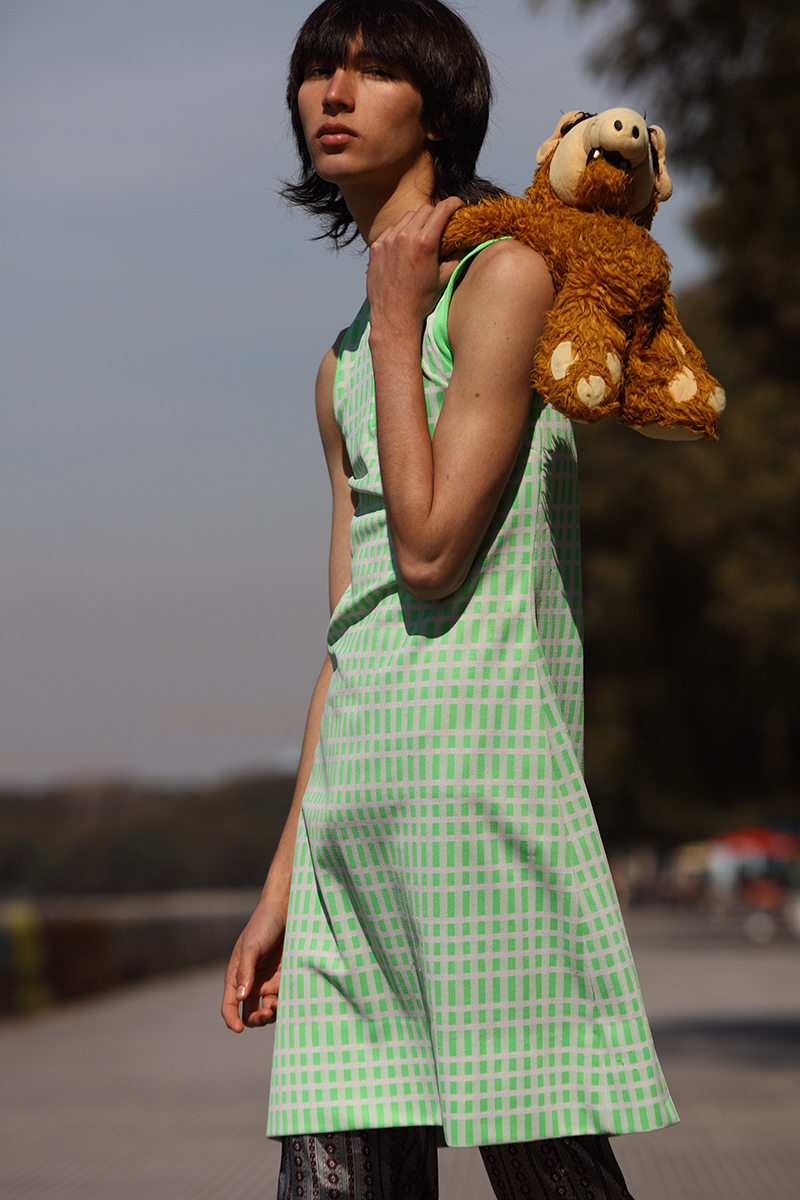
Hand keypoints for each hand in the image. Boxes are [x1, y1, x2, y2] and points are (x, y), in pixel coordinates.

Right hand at [220, 899, 285, 1031]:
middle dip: (256, 1019)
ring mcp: (269, 983)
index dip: (231, 1020)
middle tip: (267, 1013)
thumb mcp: (251, 947)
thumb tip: (240, 998)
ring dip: (272, 1014)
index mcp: (237, 976)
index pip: (230, 1005)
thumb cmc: (263, 925)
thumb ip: (245, 971)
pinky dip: (286, 1006)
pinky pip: (284, 1000)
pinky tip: (290, 1002)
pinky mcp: (285, 980)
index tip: (238, 1029)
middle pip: (250, 1013)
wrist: (286, 910)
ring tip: (279, 1005)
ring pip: (267, 1010)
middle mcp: (252, 983)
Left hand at [366, 196, 463, 333]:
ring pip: (407, 218)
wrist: (393, 316)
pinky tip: (404, 248)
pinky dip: (400, 234)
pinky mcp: (376, 247)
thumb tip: (465, 239)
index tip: (458, 205)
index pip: (442, 209)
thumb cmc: (422, 300)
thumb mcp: (446, 277)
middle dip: (435, 214)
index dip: (453, 204)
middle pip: (425, 210)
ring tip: (421, 238)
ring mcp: (388, 241)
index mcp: (425, 242)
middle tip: (440, 225)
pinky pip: (392, 230)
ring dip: (417, 223)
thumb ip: (457, 253)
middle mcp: (405, 237)